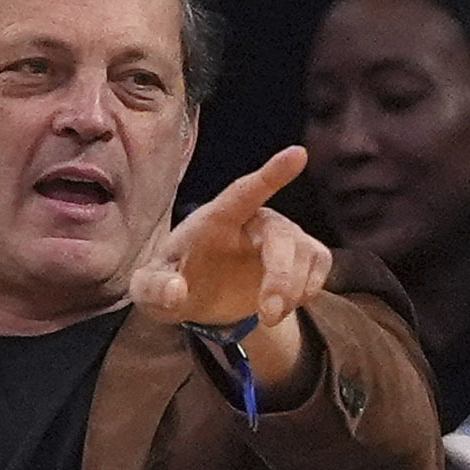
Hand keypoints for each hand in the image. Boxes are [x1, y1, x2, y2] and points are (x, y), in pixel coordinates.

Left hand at [131, 146, 331, 391]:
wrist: (199, 297)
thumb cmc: (172, 282)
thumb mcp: (149, 291)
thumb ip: (153, 289)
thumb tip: (176, 290)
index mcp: (215, 219)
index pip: (244, 192)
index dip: (271, 175)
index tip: (298, 154)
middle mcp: (253, 220)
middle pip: (281, 236)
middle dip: (280, 276)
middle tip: (268, 315)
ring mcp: (281, 234)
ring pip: (305, 253)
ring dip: (293, 291)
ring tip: (267, 316)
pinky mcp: (301, 253)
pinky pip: (320, 264)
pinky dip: (309, 289)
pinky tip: (285, 303)